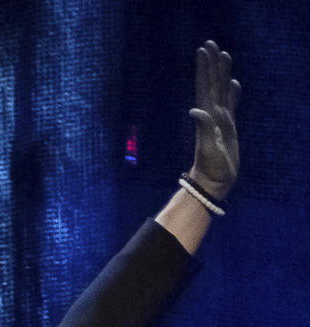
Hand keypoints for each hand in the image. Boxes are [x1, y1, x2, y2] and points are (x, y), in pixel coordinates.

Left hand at [188, 40, 239, 200]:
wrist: (213, 182)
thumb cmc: (212, 168)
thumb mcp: (208, 148)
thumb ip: (204, 128)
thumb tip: (195, 110)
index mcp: (208, 117)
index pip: (205, 87)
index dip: (204, 69)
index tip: (203, 50)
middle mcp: (213, 115)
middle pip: (212, 84)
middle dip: (211, 64)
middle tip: (210, 44)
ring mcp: (220, 121)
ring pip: (221, 91)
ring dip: (221, 73)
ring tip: (222, 55)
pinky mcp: (228, 128)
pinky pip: (230, 105)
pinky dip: (232, 93)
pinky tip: (232, 84)